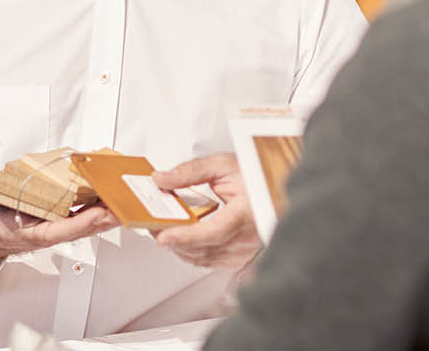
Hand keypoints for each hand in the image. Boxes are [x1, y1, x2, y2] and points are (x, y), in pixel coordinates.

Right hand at [0, 158, 119, 262]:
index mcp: (24, 233)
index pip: (56, 231)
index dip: (79, 224)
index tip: (98, 215)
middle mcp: (42, 230)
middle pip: (80, 226)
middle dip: (104, 217)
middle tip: (125, 203)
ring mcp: (50, 223)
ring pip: (84, 218)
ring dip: (105, 208)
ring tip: (126, 193)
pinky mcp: (53, 214)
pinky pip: (79, 208)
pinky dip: (95, 199)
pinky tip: (108, 187)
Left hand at [150, 153, 261, 268]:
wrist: (275, 189)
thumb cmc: (257, 177)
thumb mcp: (223, 165)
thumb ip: (191, 171)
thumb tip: (162, 179)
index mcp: (247, 213)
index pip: (214, 231)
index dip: (187, 236)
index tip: (164, 235)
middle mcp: (248, 238)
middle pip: (203, 249)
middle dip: (174, 240)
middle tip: (154, 226)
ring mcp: (245, 252)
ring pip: (204, 259)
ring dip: (181, 248)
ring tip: (165, 230)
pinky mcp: (241, 259)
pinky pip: (211, 262)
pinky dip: (194, 252)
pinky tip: (184, 240)